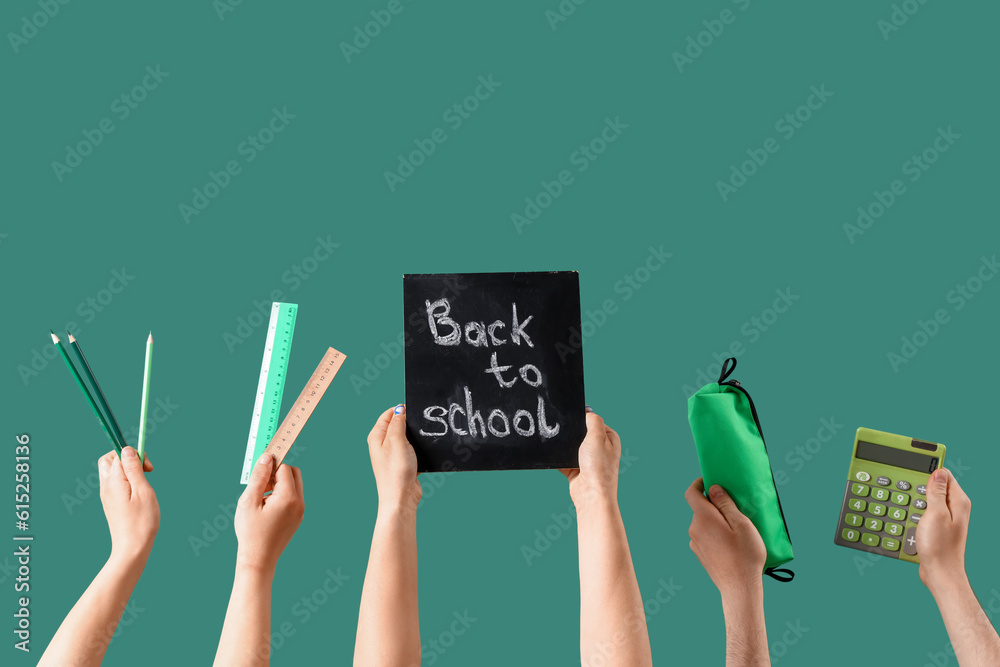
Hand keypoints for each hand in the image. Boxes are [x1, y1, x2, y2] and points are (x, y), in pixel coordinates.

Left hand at [98, 446, 158, 560]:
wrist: (131, 548)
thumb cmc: (141, 521)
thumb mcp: (143, 491)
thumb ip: (134, 469)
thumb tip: (127, 450)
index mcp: (113, 481)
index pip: (118, 454)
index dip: (134, 454)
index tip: (148, 467)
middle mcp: (106, 486)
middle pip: (108, 460)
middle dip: (125, 457)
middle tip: (143, 469)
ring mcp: (107, 495)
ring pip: (110, 471)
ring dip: (126, 469)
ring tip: (142, 482)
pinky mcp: (110, 503)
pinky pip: (114, 483)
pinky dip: (125, 480)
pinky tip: (137, 492)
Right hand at [235, 453, 304, 571]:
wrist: (258, 560)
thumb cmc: (251, 532)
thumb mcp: (249, 501)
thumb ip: (259, 477)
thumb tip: (267, 457)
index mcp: (288, 498)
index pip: (284, 468)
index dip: (271, 465)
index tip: (259, 469)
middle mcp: (299, 503)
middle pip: (293, 474)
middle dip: (277, 473)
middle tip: (260, 483)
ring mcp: (300, 511)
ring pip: (293, 485)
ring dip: (278, 484)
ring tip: (260, 497)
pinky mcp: (297, 518)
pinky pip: (292, 498)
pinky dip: (281, 495)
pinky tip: (265, 507)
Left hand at [367, 405, 421, 511]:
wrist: (401, 497)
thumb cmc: (396, 470)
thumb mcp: (397, 440)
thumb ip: (398, 422)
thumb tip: (399, 409)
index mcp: (377, 436)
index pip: (388, 414)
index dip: (401, 410)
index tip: (414, 411)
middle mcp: (382, 445)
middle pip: (397, 425)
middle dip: (409, 423)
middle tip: (420, 425)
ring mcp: (392, 454)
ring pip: (406, 438)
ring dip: (415, 437)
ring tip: (422, 439)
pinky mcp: (402, 463)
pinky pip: (412, 450)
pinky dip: (418, 449)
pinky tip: (423, 451)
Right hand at [561, 409, 619, 511]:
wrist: (591, 495)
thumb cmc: (599, 468)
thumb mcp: (598, 436)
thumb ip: (593, 420)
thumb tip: (588, 411)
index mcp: (609, 438)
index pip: (594, 421)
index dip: (583, 419)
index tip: (573, 419)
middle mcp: (601, 449)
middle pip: (581, 433)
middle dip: (573, 434)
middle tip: (567, 434)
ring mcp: (588, 460)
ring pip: (571, 447)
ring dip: (566, 448)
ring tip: (565, 449)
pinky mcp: (577, 470)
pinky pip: (564, 460)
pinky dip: (559, 460)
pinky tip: (557, 459)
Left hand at [685, 478, 766, 596]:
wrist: (739, 588)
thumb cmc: (745, 555)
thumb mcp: (742, 524)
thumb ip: (726, 504)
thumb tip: (712, 488)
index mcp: (704, 518)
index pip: (691, 493)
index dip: (698, 483)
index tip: (710, 481)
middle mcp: (694, 529)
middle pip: (700, 508)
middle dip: (715, 505)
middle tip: (735, 508)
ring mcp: (695, 543)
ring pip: (704, 523)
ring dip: (716, 520)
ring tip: (736, 529)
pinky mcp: (700, 554)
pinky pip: (705, 536)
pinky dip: (715, 533)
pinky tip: (731, 543)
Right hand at [918, 468, 970, 590]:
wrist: (939, 573)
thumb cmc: (939, 548)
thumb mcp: (935, 515)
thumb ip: (936, 492)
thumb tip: (938, 471)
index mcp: (958, 501)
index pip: (944, 474)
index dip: (928, 471)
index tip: (913, 470)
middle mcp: (955, 507)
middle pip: (933, 486)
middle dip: (918, 489)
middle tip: (910, 498)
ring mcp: (946, 517)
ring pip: (926, 499)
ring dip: (914, 503)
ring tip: (910, 512)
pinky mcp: (937, 526)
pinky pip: (923, 512)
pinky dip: (914, 514)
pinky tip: (909, 521)